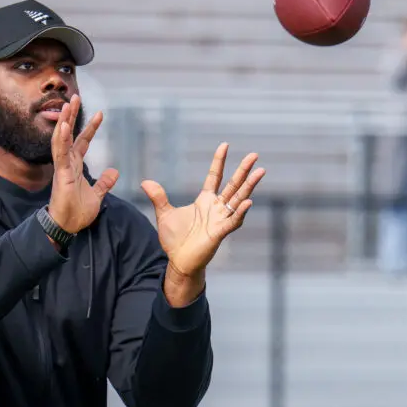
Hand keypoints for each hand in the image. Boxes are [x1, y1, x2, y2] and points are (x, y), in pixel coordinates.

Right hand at [47, 94, 119, 233]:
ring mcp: (62, 168)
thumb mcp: (96, 195)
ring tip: (68, 104)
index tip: (99, 114)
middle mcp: (67, 164)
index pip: (82, 142)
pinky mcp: (61, 174)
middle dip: (72, 116)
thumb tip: (114, 171)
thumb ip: (104, 183)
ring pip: (62, 139)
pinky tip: (65, 125)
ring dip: (65, 121)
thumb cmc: (76, 212)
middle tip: (75, 97)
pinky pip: (60, 153)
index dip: (90, 128)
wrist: (66, 227)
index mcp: (74, 166)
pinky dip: (62, 138)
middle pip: (69, 135)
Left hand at [141, 143, 264, 279]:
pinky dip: (240, 212)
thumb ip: (158, 197)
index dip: (219, 161)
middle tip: (254, 155)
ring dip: (249, 186)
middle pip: (233, 185)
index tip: (225, 145)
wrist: (178, 261)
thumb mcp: (164, 214)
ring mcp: (220, 219)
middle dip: (243, 170)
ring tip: (260, 171)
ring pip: (238, 199)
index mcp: (204, 201)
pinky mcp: (220, 232)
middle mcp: (216, 208)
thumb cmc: (175, 240)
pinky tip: (248, 202)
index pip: (215, 176)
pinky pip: (233, 220)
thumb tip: (145, 182)